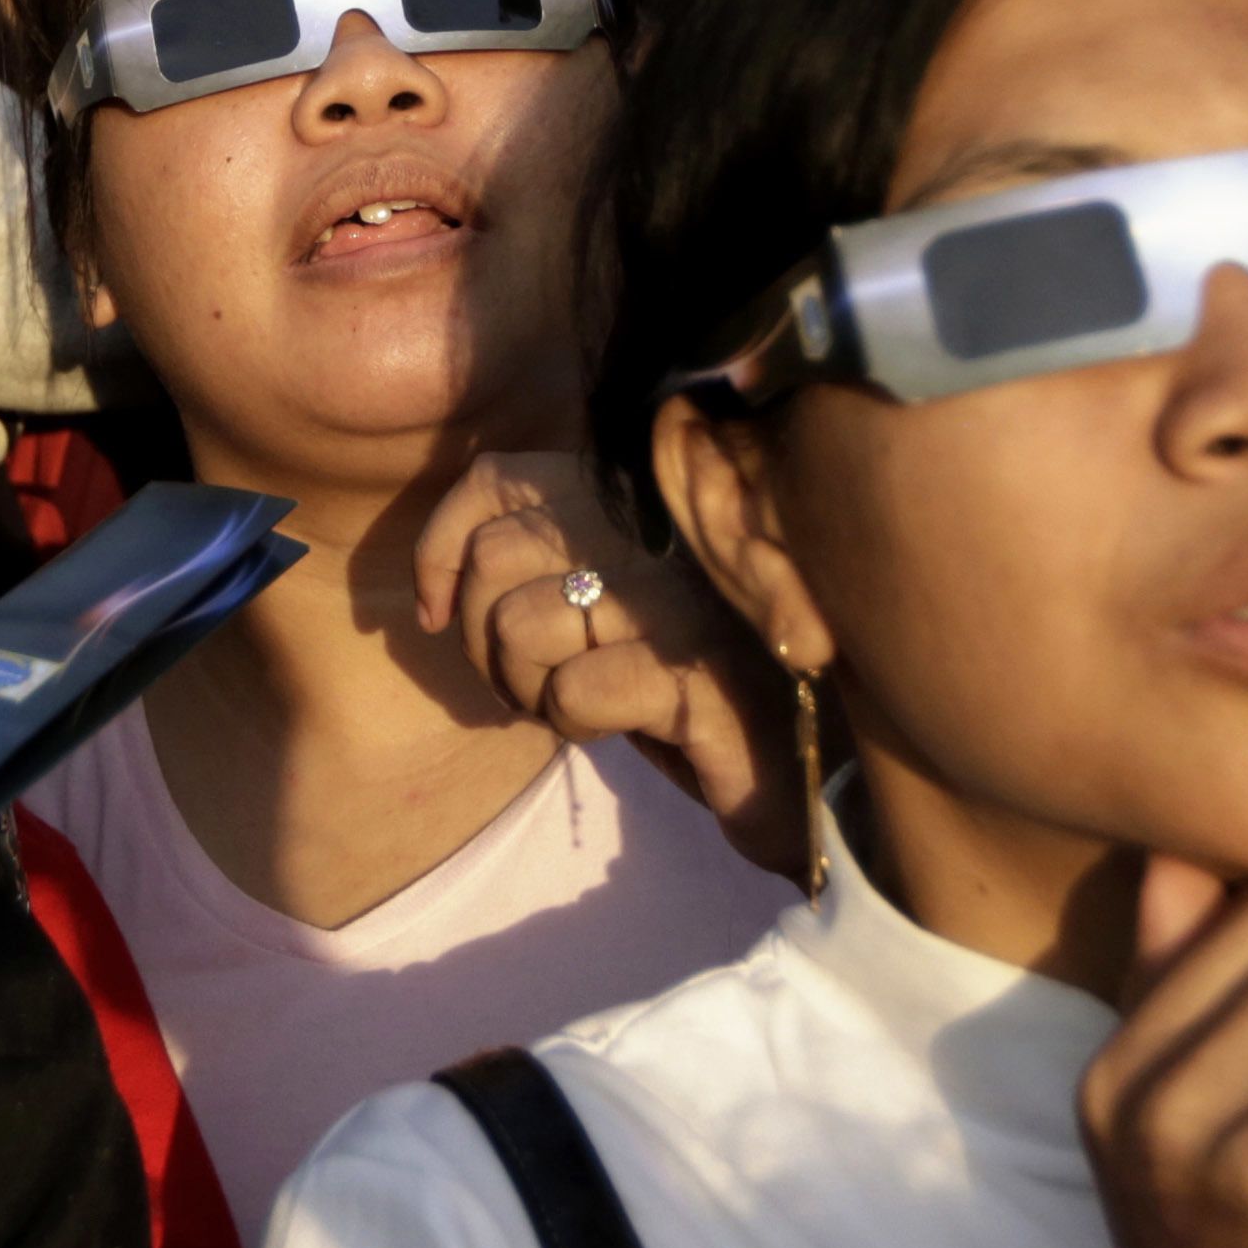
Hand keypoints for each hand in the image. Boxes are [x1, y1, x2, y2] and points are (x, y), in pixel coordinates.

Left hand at [412, 452, 796, 872]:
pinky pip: (571, 689)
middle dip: (483, 641)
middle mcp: (666, 524)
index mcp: (641, 496)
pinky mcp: (700, 671)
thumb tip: (443, 577)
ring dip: (527, 689)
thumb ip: (552, 560)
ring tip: (581, 705)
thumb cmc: (697, 683)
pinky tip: (625, 727)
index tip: (441, 615)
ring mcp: (688, 594)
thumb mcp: (616, 607)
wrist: (806, 767)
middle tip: (529, 684)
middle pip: (495, 558)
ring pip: (520, 624)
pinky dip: (575, 723)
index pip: (500, 479)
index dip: (442, 548)